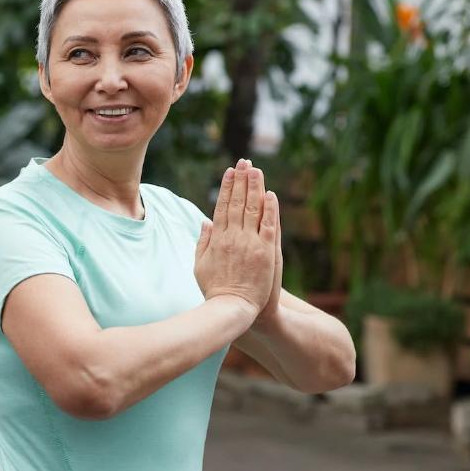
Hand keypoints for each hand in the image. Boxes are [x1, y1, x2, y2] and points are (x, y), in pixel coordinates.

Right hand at [193, 159, 276, 314]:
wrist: (232, 308)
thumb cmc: (215, 289)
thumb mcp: (199, 265)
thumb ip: (202, 242)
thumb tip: (206, 222)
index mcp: (217, 239)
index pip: (222, 206)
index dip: (227, 187)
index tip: (230, 172)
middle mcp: (233, 237)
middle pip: (237, 202)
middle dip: (241, 180)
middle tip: (244, 162)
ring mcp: (250, 243)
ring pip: (252, 209)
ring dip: (254, 187)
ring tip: (256, 170)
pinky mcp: (266, 252)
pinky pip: (269, 226)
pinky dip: (269, 209)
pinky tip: (270, 194)